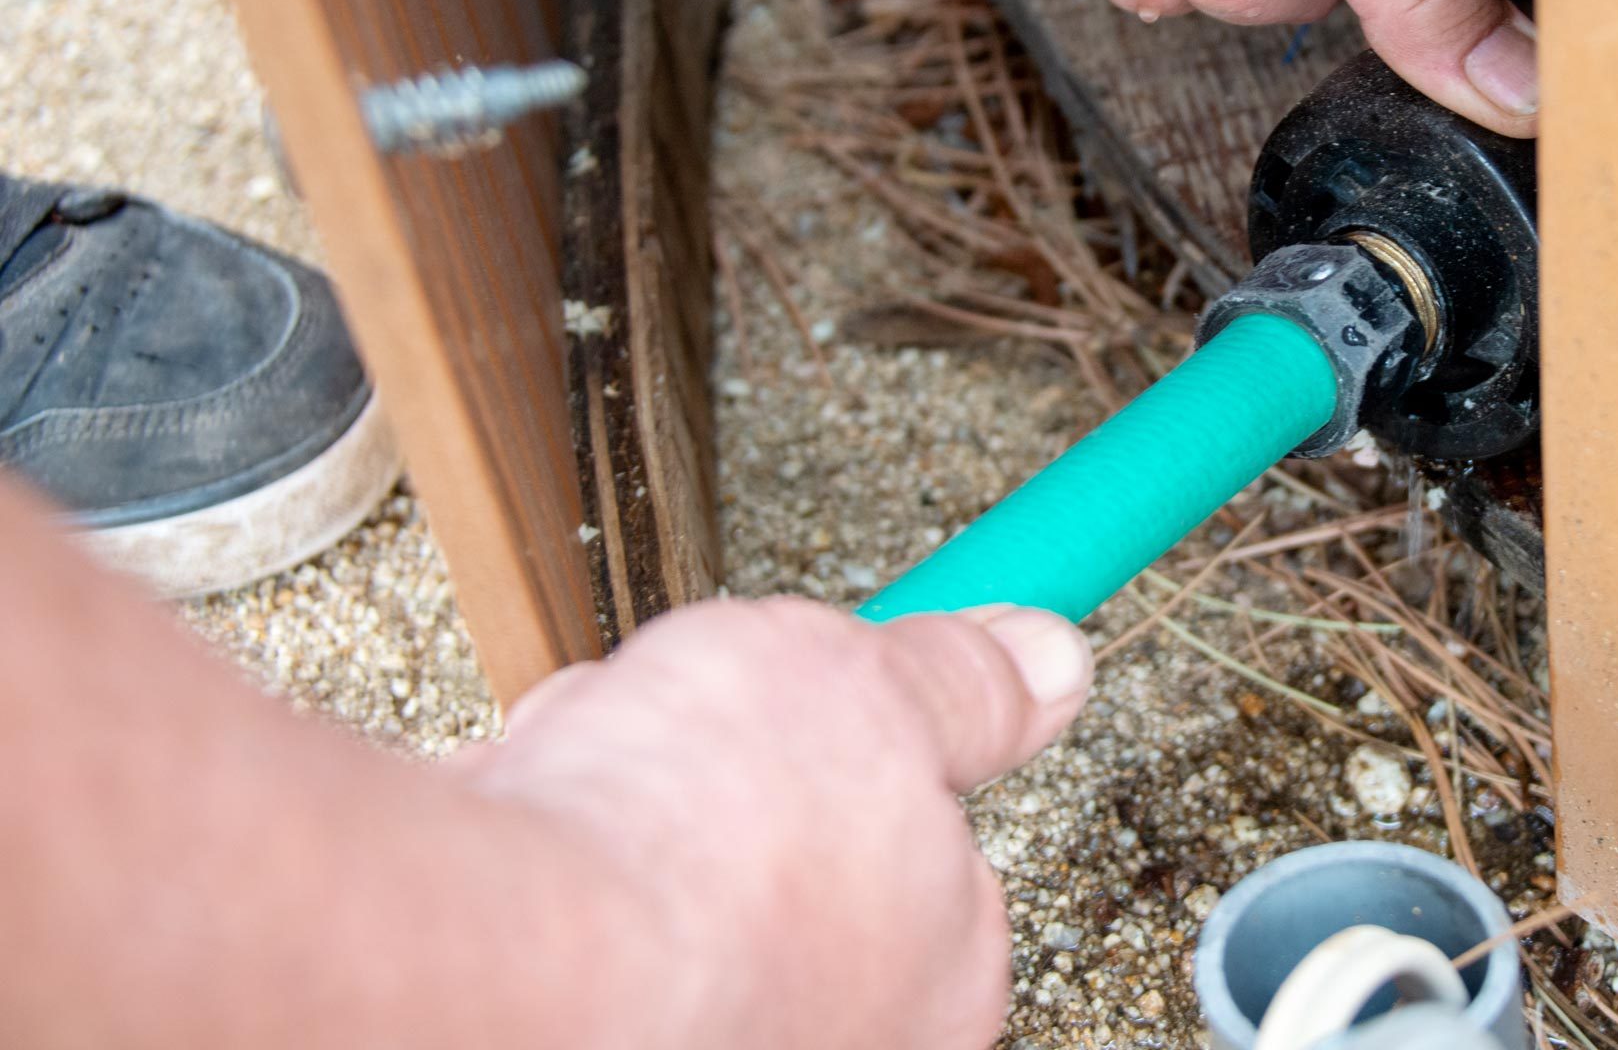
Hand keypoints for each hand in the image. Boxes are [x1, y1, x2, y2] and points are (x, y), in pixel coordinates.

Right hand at [460, 599, 1092, 1048]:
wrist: (508, 937)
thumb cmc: (708, 837)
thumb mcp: (880, 687)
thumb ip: (967, 684)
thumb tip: (1053, 664)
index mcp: (939, 981)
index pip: (928, 851)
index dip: (856, 747)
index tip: (807, 706)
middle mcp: (831, 1044)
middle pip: (788, 861)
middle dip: (727, 771)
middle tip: (697, 732)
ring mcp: (708, 1041)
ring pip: (668, 874)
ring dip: (625, 789)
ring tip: (600, 768)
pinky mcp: (578, 1025)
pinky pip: (573, 902)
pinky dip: (544, 844)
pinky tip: (533, 822)